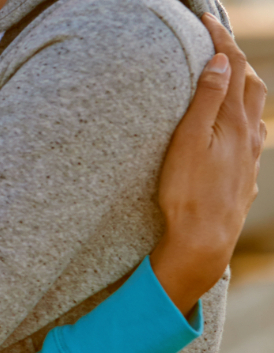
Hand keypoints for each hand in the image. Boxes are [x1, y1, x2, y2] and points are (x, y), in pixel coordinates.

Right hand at [150, 13, 266, 313]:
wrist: (203, 240)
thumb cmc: (188, 192)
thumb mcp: (188, 140)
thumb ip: (206, 99)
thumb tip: (220, 61)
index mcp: (233, 121)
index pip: (231, 68)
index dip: (220, 40)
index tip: (206, 19)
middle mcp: (249, 135)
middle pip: (252, 86)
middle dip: (236, 60)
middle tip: (218, 43)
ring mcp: (250, 158)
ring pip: (256, 113)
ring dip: (246, 90)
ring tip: (231, 81)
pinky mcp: (245, 178)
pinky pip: (253, 140)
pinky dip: (246, 122)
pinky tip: (237, 131)